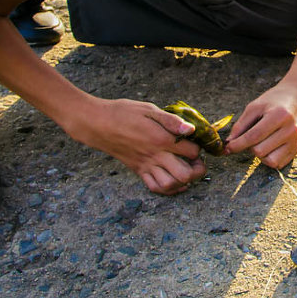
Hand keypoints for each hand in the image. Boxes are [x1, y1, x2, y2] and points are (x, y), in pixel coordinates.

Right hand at [68, 98, 206, 194]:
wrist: (97, 124)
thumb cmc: (122, 112)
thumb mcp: (149, 109)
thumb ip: (172, 120)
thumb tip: (191, 129)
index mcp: (161, 139)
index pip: (192, 151)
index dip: (200, 148)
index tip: (198, 142)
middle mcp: (154, 156)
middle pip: (185, 174)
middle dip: (197, 170)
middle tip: (197, 160)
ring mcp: (145, 166)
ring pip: (170, 185)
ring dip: (183, 180)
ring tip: (186, 169)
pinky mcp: (137, 170)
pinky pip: (155, 187)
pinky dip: (168, 188)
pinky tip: (174, 179)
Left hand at [224, 81, 296, 168]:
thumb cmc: (273, 101)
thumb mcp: (254, 107)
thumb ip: (240, 125)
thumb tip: (228, 144)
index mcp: (279, 115)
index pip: (254, 136)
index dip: (237, 145)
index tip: (227, 148)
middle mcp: (290, 130)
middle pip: (260, 151)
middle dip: (249, 147)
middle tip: (250, 137)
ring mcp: (295, 141)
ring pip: (269, 161)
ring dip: (260, 155)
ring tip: (261, 142)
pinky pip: (278, 164)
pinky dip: (269, 158)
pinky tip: (268, 147)